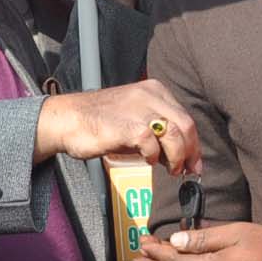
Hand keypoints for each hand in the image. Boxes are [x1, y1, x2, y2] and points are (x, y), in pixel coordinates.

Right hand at [35, 78, 199, 173]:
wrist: (67, 119)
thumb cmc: (99, 122)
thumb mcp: (133, 118)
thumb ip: (156, 131)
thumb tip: (178, 156)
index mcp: (154, 90)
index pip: (185, 117)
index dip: (193, 143)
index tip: (194, 162)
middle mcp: (150, 95)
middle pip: (186, 125)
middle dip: (190, 152)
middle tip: (185, 170)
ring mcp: (139, 109)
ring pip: (175, 134)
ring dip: (177, 157)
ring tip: (170, 169)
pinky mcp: (128, 126)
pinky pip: (153, 144)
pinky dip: (154, 157)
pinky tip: (147, 160)